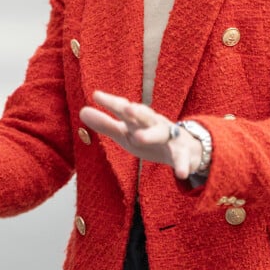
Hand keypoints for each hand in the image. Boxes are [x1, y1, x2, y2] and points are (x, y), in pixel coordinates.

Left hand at [79, 90, 201, 179]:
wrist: (187, 148)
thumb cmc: (149, 138)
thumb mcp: (126, 133)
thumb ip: (105, 124)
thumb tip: (82, 111)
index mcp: (139, 119)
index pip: (124, 108)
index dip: (112, 102)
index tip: (96, 95)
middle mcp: (154, 123)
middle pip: (144, 115)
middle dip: (136, 111)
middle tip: (125, 108)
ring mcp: (169, 137)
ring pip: (160, 133)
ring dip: (151, 135)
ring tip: (138, 137)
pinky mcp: (182, 153)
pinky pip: (182, 159)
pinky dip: (183, 165)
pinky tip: (181, 174)